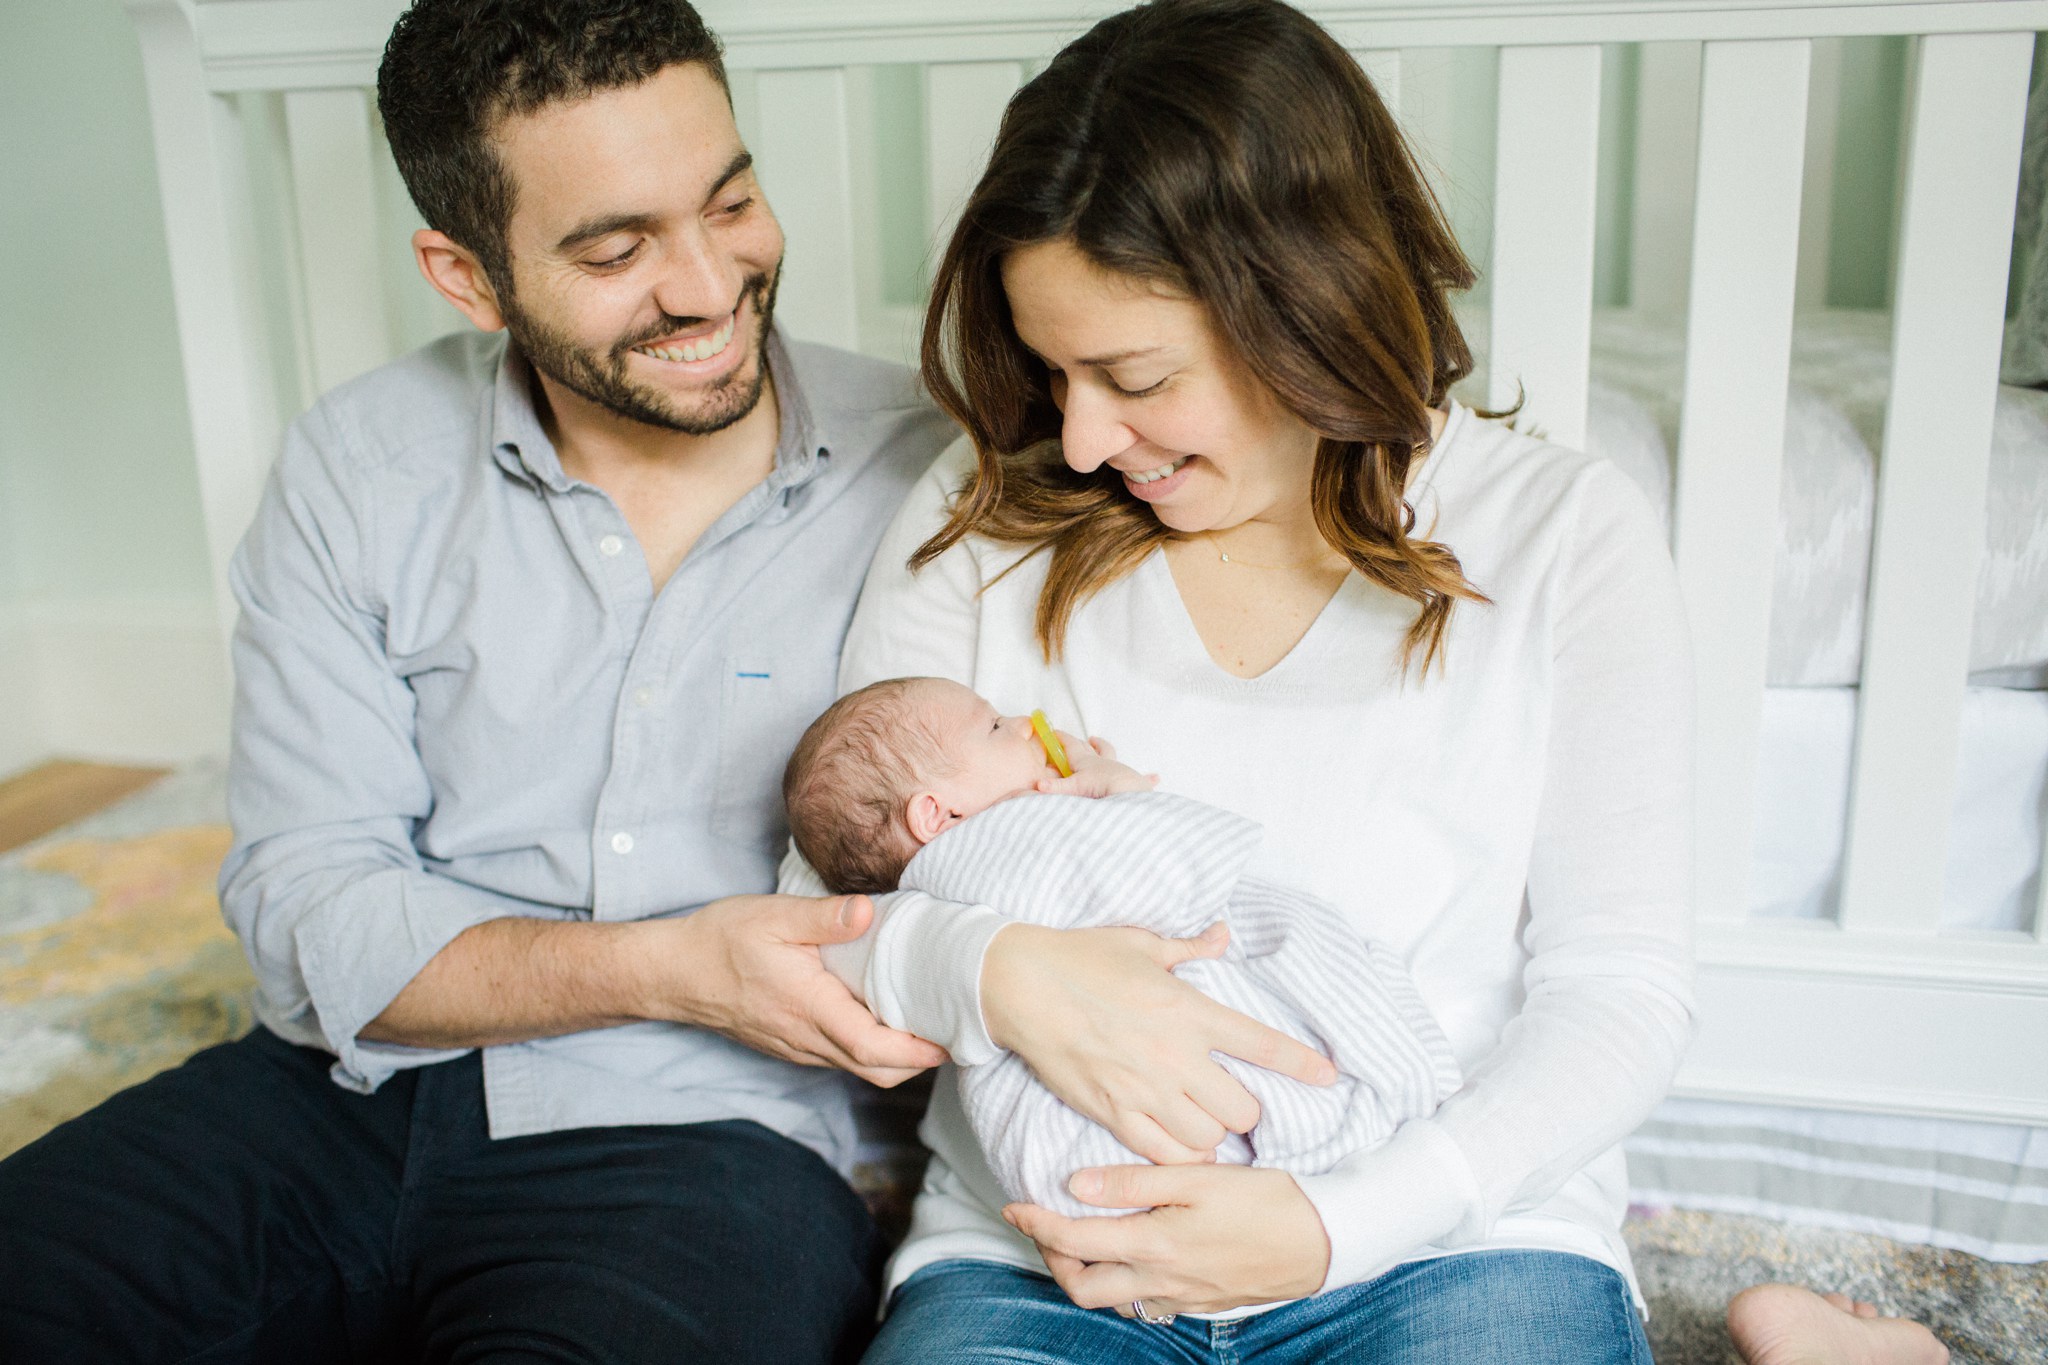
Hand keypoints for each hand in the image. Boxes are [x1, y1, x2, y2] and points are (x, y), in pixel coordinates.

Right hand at [660, 892, 948, 1086]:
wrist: (672, 973)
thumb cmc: (721, 941)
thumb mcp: (773, 917)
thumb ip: (824, 917)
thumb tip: (869, 911)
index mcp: (808, 1008)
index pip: (874, 1047)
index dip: (918, 1050)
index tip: (952, 1039)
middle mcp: (805, 1038)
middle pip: (875, 1070)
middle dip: (919, 1061)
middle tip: (953, 1031)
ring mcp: (796, 1046)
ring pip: (857, 1066)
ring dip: (895, 1056)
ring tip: (926, 1022)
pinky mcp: (788, 1043)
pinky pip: (838, 1056)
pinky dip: (868, 1048)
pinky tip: (880, 1017)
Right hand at [981, 922, 1335, 1162]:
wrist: (1020, 984)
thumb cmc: (1080, 957)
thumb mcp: (1141, 943)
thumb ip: (1188, 947)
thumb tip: (1222, 935)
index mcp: (1189, 1010)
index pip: (1262, 1044)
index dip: (1303, 1065)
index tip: (1328, 1077)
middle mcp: (1175, 1055)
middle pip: (1243, 1108)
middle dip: (1247, 1109)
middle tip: (1233, 1101)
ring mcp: (1144, 1088)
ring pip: (1208, 1137)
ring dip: (1213, 1134)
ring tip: (1204, 1123)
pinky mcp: (1111, 1111)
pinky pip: (1163, 1152)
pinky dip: (1178, 1153)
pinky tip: (1176, 1142)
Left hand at [1003, 1163, 1330, 1315]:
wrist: (1324, 1242)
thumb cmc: (1266, 1201)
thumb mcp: (1199, 1178)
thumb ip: (1134, 1181)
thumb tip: (1076, 1185)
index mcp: (1154, 1245)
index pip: (1075, 1240)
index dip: (1037, 1224)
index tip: (1015, 1206)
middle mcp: (1160, 1281)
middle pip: (1082, 1288)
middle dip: (1053, 1259)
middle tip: (1044, 1226)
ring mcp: (1180, 1298)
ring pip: (1111, 1301)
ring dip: (1084, 1273)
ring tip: (1079, 1238)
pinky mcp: (1198, 1303)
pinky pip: (1143, 1305)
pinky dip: (1120, 1284)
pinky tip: (1127, 1256)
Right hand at [1034, 733, 1158, 798]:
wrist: (1129, 794)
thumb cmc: (1101, 789)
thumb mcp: (1074, 789)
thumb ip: (1054, 789)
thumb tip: (1036, 787)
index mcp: (1086, 761)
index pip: (1070, 745)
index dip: (1061, 738)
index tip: (1052, 732)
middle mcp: (1102, 762)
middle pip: (1089, 747)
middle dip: (1081, 742)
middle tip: (1076, 738)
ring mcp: (1118, 770)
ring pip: (1109, 754)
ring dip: (1103, 748)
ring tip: (1098, 743)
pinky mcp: (1134, 782)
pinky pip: (1142, 779)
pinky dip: (1148, 778)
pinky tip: (1156, 777)